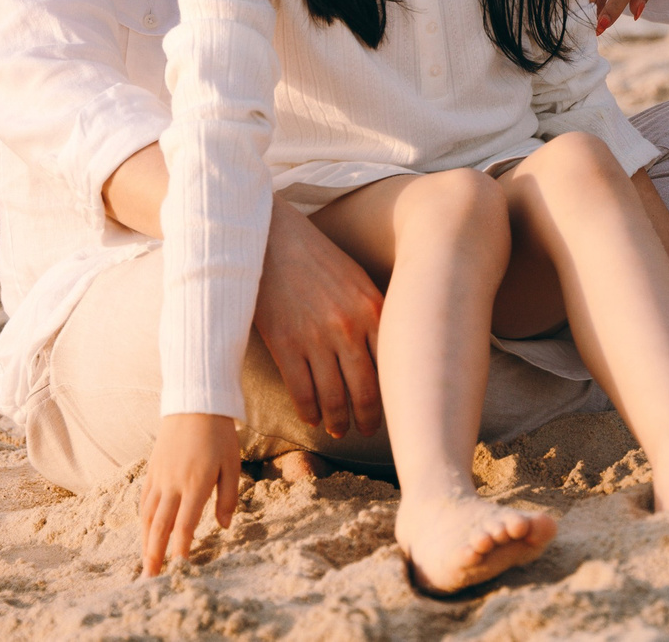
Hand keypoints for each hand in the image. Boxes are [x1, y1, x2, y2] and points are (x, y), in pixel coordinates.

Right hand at [140, 412, 240, 575]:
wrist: (194, 403)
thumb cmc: (219, 435)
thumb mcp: (232, 463)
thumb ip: (227, 496)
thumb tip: (224, 526)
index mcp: (194, 484)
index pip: (183, 525)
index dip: (180, 549)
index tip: (179, 569)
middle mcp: (172, 484)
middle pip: (159, 527)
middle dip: (154, 555)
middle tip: (150, 579)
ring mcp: (159, 477)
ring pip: (147, 517)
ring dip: (145, 542)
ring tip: (145, 563)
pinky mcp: (152, 471)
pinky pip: (144, 501)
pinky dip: (143, 521)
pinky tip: (145, 533)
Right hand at [249, 198, 384, 438]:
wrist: (272, 238)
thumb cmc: (317, 258)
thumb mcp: (357, 280)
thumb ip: (373, 315)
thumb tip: (389, 353)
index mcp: (373, 308)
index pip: (392, 365)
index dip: (395, 394)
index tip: (396, 408)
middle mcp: (349, 327)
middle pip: (366, 390)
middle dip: (368, 418)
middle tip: (368, 430)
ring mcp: (316, 338)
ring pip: (333, 398)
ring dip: (338, 421)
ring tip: (339, 429)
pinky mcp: (285, 345)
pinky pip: (303, 392)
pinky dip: (309, 411)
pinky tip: (312, 417)